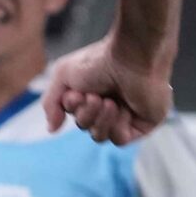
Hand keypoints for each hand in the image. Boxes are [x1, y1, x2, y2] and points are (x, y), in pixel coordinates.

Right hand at [42, 37, 173, 145]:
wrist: (132, 56)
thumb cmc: (100, 61)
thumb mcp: (62, 76)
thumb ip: (51, 104)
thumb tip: (52, 130)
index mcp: (95, 94)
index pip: (76, 115)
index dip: (72, 108)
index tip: (75, 94)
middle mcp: (112, 105)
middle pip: (86, 128)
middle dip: (86, 115)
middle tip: (94, 97)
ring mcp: (129, 115)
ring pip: (101, 137)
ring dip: (100, 121)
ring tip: (109, 102)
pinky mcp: (144, 123)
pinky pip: (120, 140)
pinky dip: (116, 128)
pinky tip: (123, 110)